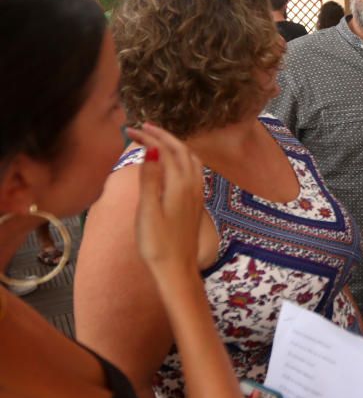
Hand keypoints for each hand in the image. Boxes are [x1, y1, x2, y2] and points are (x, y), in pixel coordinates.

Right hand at [126, 124, 204, 275]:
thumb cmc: (157, 244)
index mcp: (180, 184)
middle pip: (181, 150)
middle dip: (162, 135)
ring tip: (157, 139)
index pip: (166, 150)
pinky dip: (182, 157)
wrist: (177, 270)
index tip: (130, 130)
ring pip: (190, 159)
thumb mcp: (147, 211)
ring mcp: (197, 194)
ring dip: (174, 145)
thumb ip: (150, 179)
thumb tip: (152, 150)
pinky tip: (174, 164)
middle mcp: (193, 185)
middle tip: (142, 127)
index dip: (149, 137)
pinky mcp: (196, 203)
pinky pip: (193, 170)